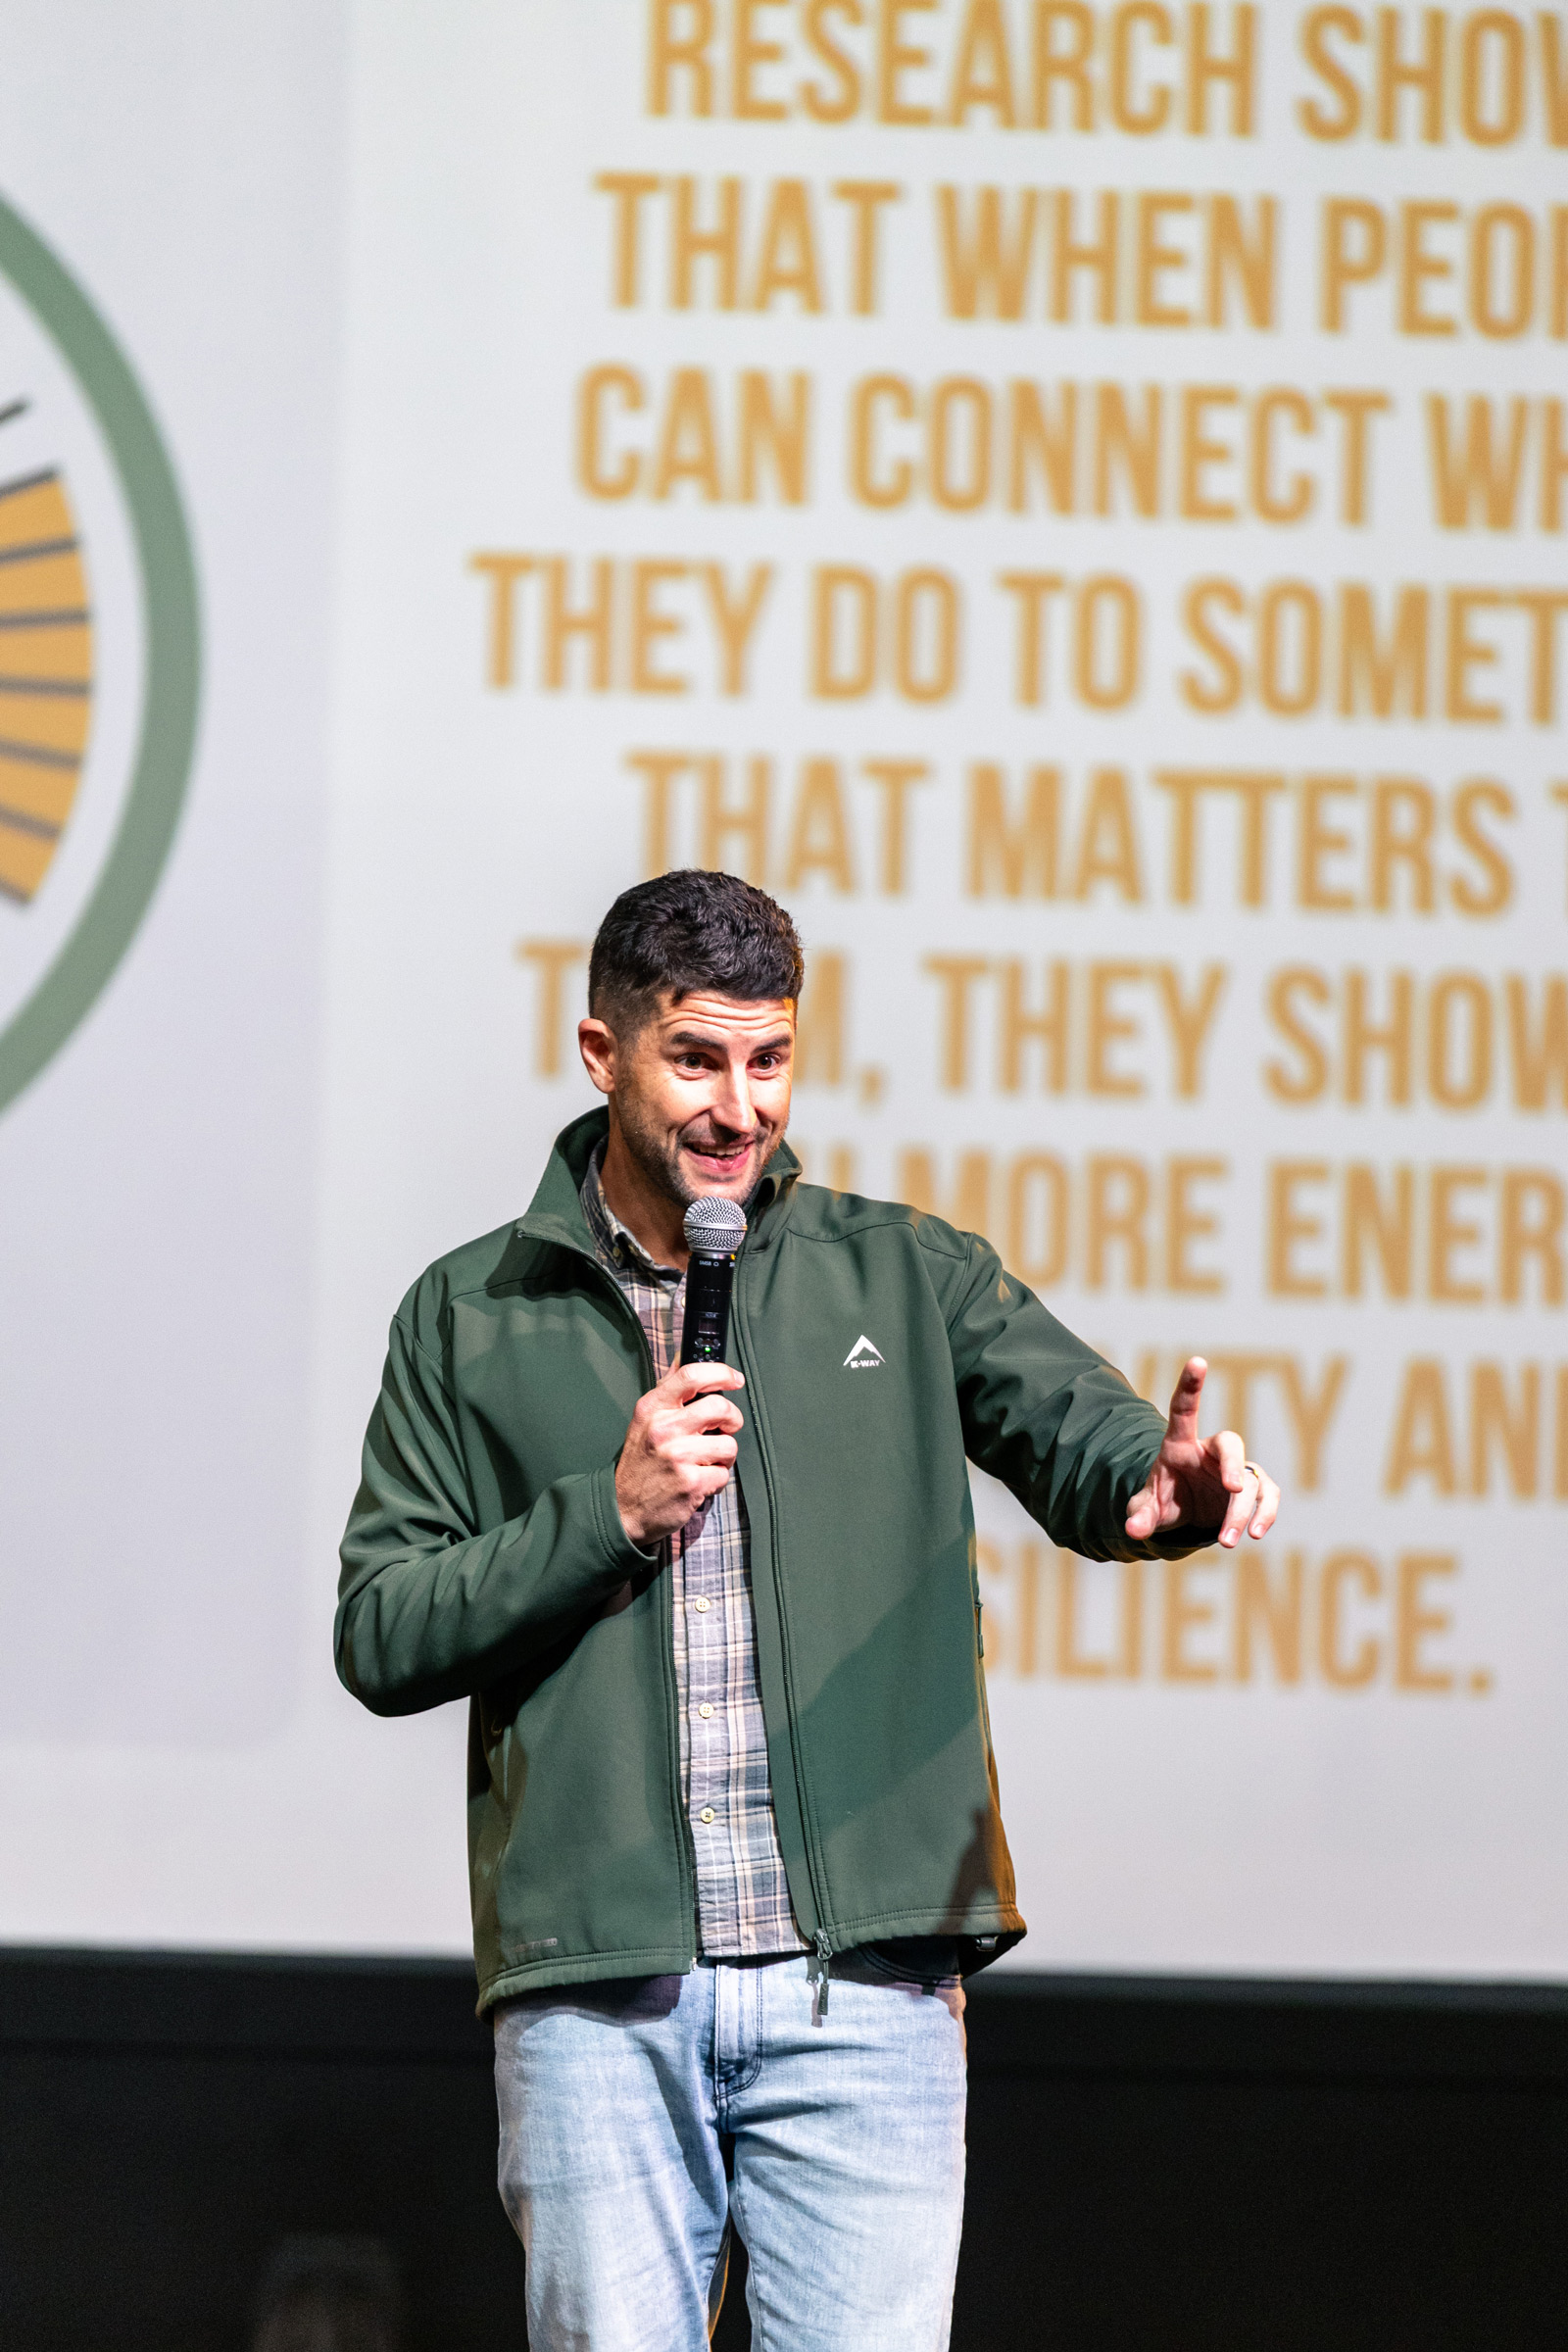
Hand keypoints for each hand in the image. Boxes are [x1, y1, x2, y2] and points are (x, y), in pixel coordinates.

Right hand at [615, 1359, 744, 1547]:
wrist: (622, 1508)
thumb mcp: (645, 1419)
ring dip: (723, 1456)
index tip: (735, 1378)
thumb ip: (668, 1389)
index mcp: (652, 1408)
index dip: (721, 1372)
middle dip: (732, 1419)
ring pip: (728, 1445)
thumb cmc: (640, 1462)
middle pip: (720, 1407)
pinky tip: (698, 1481)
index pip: (691, 1375)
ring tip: (704, 1462)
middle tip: (725, 1428)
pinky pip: (724, 1474)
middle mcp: (663, 1429)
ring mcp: (677, 1456)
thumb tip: (685, 1353)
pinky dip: (716, 1480)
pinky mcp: (691, 1484)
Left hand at [1124, 1357, 1280, 1550]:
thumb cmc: (1166, 1497)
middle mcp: (1211, 1451)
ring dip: (1242, 1512)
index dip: (1190, 1385)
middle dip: (1234, 1465)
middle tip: (1235, 1489)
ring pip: (1251, 1481)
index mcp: (1180, 1444)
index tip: (1198, 1361)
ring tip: (1226, 1541)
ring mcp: (1236, 1468)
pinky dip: (1266, 1514)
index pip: (1184, 1409)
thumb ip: (1140, 1515)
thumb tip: (1132, 1530)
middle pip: (1231, 1443)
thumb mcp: (1148, 1507)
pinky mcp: (1254, 1489)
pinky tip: (1255, 1534)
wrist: (1187, 1511)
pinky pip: (1268, 1495)